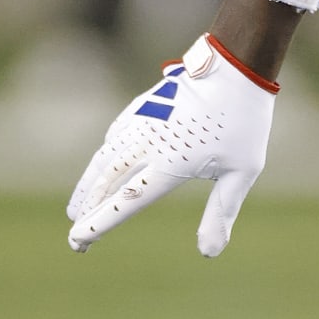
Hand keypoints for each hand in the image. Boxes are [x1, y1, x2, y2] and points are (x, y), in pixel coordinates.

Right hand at [67, 34, 275, 255]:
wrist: (236, 66)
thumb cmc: (244, 121)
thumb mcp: (242, 173)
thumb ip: (221, 213)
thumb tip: (209, 253)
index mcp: (170, 164)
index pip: (126, 201)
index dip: (99, 223)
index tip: (78, 240)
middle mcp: (148, 144)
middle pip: (106, 182)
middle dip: (87, 210)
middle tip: (75, 235)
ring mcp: (143, 122)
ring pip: (104, 159)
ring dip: (87, 184)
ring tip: (76, 206)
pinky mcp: (144, 105)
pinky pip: (115, 134)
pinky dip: (103, 154)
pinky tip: (101, 162)